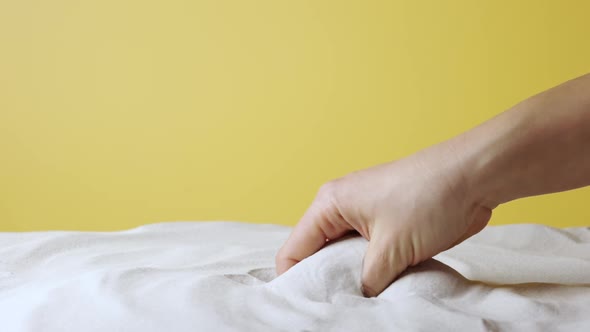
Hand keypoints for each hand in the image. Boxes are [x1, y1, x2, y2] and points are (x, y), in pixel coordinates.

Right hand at [275, 142, 492, 296]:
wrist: (473, 176)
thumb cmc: (429, 198)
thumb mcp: (392, 249)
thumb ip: (367, 281)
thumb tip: (358, 304)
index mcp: (330, 204)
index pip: (294, 249)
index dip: (295, 281)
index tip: (309, 308)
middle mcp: (341, 207)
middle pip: (316, 254)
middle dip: (326, 282)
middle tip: (339, 308)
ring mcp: (364, 214)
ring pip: (343, 256)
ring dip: (352, 278)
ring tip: (361, 302)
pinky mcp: (385, 223)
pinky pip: (366, 253)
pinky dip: (371, 271)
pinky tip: (381, 288)